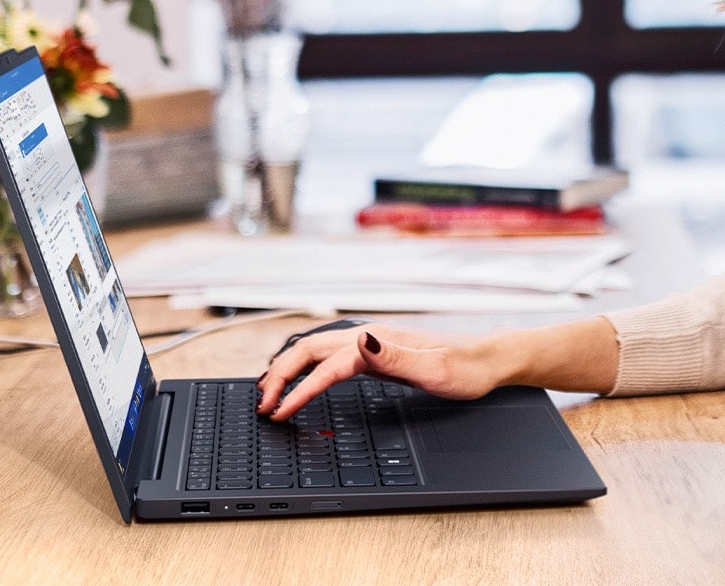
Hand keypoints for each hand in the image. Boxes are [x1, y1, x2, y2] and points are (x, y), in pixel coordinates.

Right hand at [255, 323, 500, 420]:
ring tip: (266, 390)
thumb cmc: (466, 368)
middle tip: (261, 404)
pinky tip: (301, 379)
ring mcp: (369, 344)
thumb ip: (395, 357)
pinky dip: (305, 369)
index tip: (278, 411)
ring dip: (287, 369)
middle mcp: (367, 337)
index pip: (323, 366)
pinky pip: (327, 358)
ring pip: (314, 351)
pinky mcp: (373, 354)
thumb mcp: (435, 370)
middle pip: (307, 351)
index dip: (298, 390)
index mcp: (375, 341)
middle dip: (279, 376)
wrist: (488, 360)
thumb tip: (360, 342)